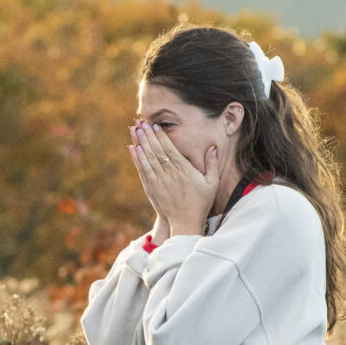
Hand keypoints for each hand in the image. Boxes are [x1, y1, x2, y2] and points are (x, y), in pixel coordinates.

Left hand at [130, 120, 221, 241]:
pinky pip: (143, 170)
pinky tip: (133, 148)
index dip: (161, 136)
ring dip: (140, 143)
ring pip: (148, 158)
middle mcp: (170, 174)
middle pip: (156, 151)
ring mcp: (159, 181)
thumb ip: (212, 164)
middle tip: (140, 122)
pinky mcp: (152, 188)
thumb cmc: (201, 202)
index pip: (170, 149)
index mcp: (184, 170)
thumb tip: (213, 147)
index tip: (155, 125)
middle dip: (148, 135)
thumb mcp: (212, 183)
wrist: (186, 222)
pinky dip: (137, 159)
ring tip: (134, 130)